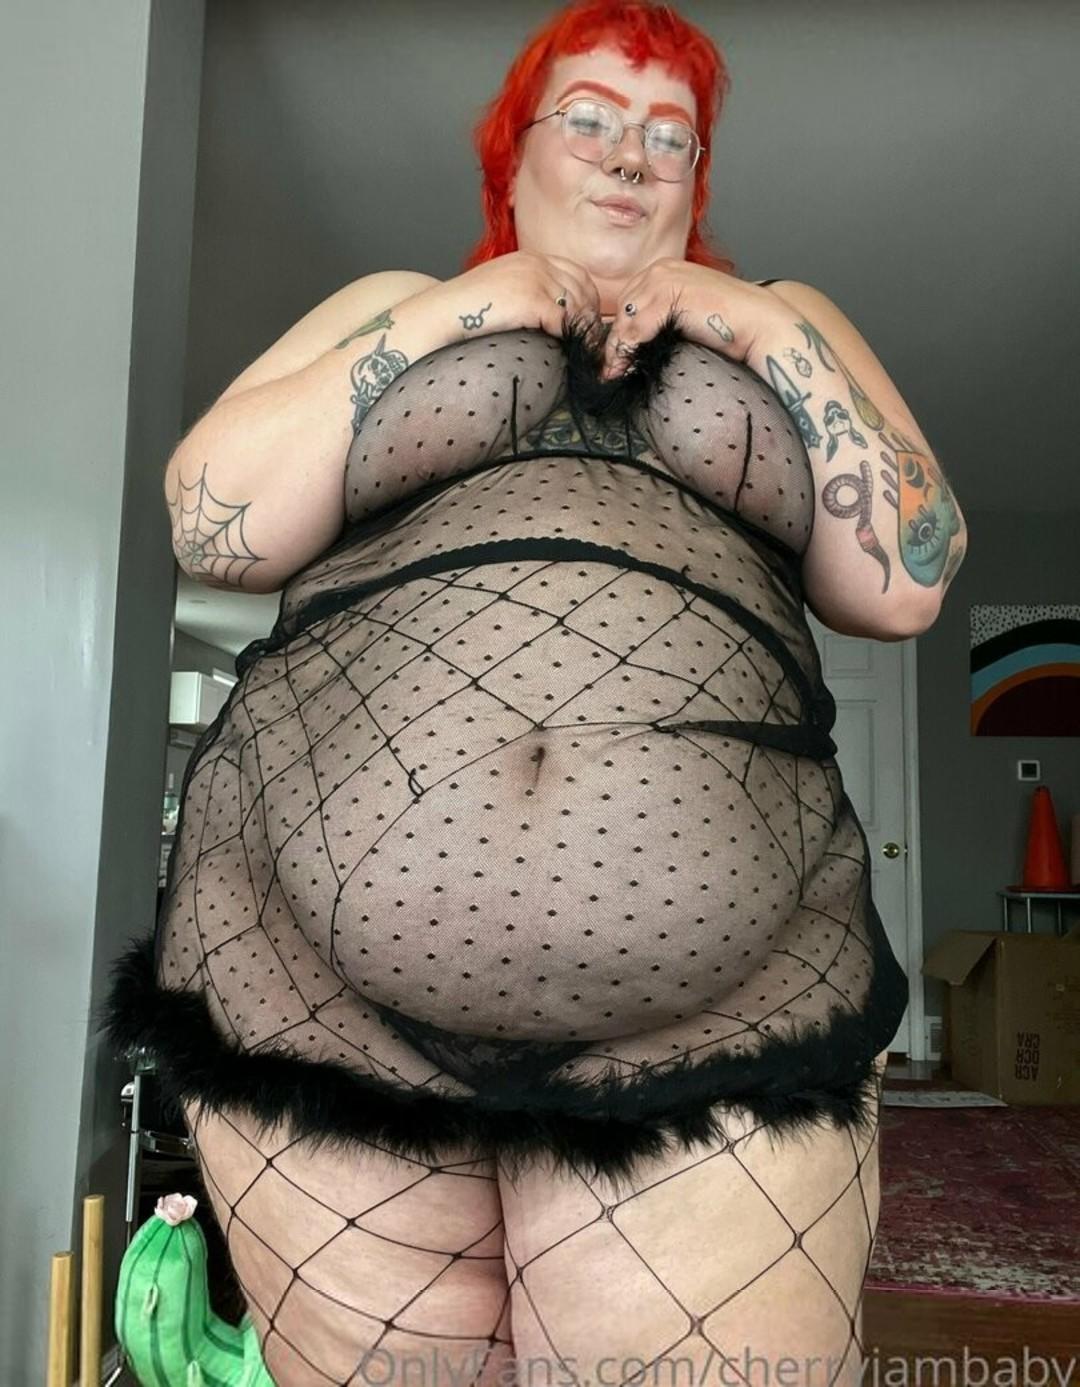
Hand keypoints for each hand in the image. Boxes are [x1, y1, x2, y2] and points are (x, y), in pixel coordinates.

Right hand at [438, 251, 602, 339]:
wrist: (442, 313)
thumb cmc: (467, 309)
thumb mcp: (503, 287)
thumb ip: (529, 291)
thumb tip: (554, 314)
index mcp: (530, 258)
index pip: (576, 273)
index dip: (588, 298)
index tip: (589, 320)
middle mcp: (535, 264)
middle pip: (582, 289)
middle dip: (591, 315)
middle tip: (592, 340)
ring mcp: (534, 280)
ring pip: (577, 306)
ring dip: (583, 329)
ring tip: (585, 349)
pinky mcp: (531, 300)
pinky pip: (563, 320)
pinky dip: (569, 336)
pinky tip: (568, 349)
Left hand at [599, 259, 786, 379]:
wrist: (758, 322)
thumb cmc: (727, 322)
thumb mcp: (686, 310)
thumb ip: (661, 315)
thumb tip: (632, 340)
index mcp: (664, 268)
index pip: (628, 301)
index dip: (620, 331)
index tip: (614, 357)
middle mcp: (661, 269)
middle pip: (623, 311)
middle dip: (616, 342)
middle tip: (610, 370)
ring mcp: (664, 281)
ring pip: (626, 322)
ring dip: (618, 351)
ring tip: (615, 375)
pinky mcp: (668, 298)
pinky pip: (636, 331)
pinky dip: (627, 353)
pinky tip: (624, 370)